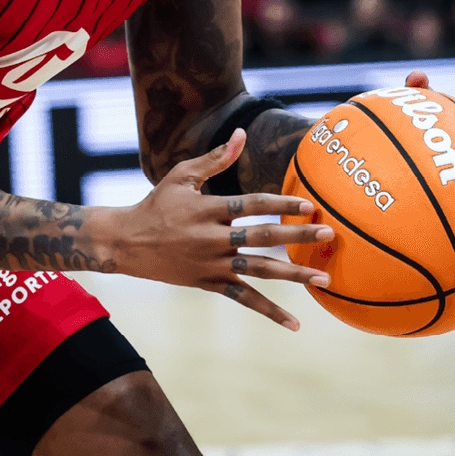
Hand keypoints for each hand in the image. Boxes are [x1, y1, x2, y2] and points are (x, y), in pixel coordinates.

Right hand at [102, 130, 332, 330]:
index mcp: (207, 209)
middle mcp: (211, 238)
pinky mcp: (209, 283)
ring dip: (294, 274)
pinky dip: (270, 311)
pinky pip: (244, 299)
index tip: (308, 204)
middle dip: (296, 236)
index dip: (280, 204)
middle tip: (328, 234)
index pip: (251, 205)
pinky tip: (295, 323)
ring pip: (259, 270)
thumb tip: (241, 132)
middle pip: (261, 237)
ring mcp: (212, 264)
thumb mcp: (182, 176)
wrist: (126, 243)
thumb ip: (215, 158)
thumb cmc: (157, 204)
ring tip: (324, 278)